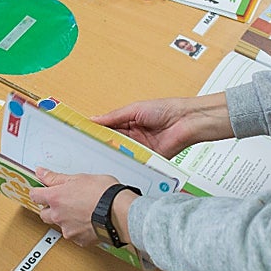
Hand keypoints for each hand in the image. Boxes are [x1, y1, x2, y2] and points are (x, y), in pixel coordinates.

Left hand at [29, 169, 119, 245]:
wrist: (120, 212)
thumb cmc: (103, 193)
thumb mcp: (78, 178)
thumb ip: (56, 178)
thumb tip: (41, 172)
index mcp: (55, 198)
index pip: (35, 196)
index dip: (39, 192)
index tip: (43, 190)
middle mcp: (58, 216)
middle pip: (44, 214)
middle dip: (51, 208)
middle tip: (65, 201)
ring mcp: (68, 230)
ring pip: (60, 225)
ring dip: (66, 219)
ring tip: (82, 210)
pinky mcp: (79, 240)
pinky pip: (74, 235)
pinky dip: (79, 229)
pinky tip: (89, 220)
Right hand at [94, 94, 233, 156]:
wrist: (186, 121)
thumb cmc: (166, 109)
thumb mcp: (135, 109)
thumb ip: (114, 116)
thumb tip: (95, 119)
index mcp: (129, 121)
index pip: (108, 128)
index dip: (97, 131)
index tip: (83, 133)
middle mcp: (134, 136)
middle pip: (113, 141)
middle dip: (102, 143)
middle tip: (87, 145)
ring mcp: (140, 148)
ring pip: (121, 152)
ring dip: (113, 152)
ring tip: (99, 151)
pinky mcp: (148, 158)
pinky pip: (134, 161)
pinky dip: (126, 160)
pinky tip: (117, 159)